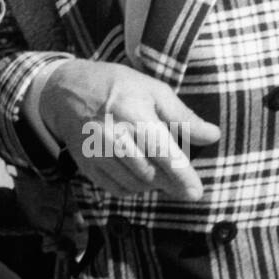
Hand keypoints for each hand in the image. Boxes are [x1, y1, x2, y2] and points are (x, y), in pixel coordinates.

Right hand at [25, 59, 219, 199]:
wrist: (65, 91)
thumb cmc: (115, 86)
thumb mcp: (152, 89)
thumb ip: (182, 116)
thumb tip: (212, 135)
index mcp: (134, 115)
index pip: (163, 153)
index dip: (183, 176)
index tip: (196, 193)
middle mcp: (113, 137)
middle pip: (150, 174)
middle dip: (171, 183)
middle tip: (184, 186)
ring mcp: (97, 154)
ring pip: (135, 184)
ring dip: (153, 185)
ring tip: (160, 174)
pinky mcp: (87, 166)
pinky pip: (116, 188)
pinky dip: (133, 188)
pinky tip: (139, 176)